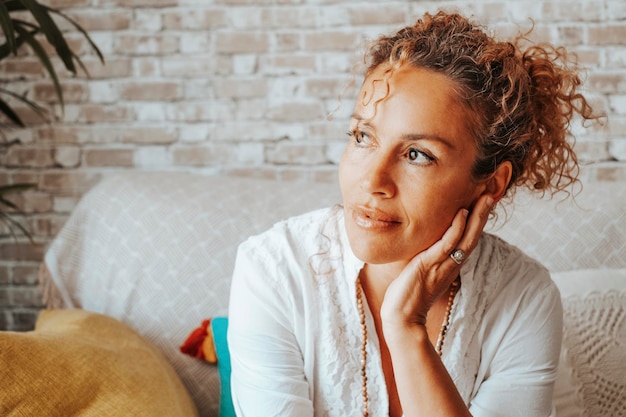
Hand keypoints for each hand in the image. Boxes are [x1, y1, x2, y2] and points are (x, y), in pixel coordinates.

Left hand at [380, 194, 493, 330]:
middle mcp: (451, 264)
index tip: (484, 202)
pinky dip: (456, 228)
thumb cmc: (408, 295)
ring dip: (477, 217)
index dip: (477, 221)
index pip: (467, 239)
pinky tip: (462, 213)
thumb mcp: (421, 270)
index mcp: (450, 264)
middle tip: (493, 194)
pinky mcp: (430, 265)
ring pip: (466, 238)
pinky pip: (447, 244)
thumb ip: (427, 256)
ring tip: (486, 198)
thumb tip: (424, 244)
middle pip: (473, 236)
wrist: (402, 317)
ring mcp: (443, 264)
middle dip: (483, 215)